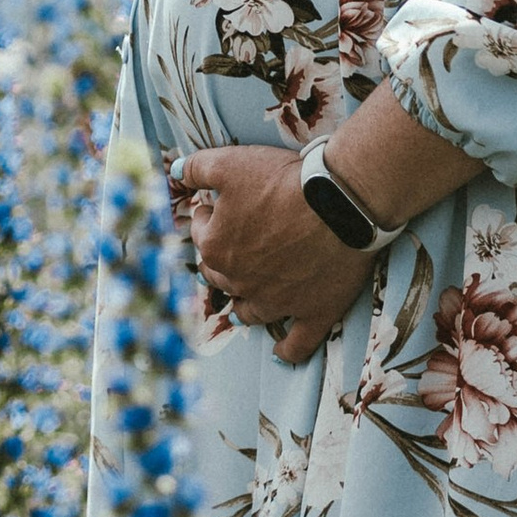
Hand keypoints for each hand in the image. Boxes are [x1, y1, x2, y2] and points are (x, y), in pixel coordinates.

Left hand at [171, 143, 378, 364]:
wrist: (340, 202)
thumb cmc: (283, 181)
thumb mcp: (231, 163)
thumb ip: (197, 168)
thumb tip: (176, 172)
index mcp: (216, 248)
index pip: (200, 232)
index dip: (208, 216)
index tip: (218, 204)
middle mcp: (240, 281)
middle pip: (219, 276)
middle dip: (220, 260)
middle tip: (234, 244)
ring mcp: (276, 302)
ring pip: (249, 312)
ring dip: (243, 305)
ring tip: (245, 300)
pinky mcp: (313, 313)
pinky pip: (296, 344)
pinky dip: (287, 350)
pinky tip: (281, 353)